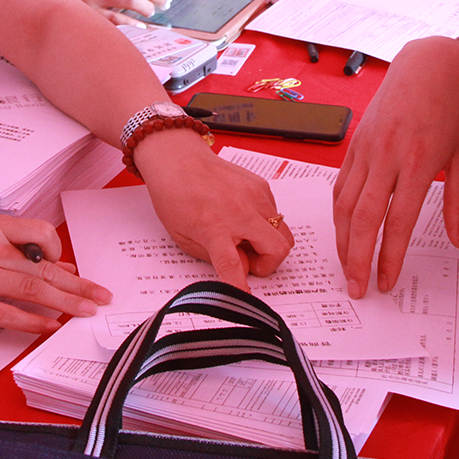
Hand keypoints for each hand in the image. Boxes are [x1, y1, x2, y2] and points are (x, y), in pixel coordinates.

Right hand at [0, 215, 111, 334]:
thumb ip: (20, 250)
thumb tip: (63, 266)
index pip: (39, 232)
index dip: (58, 249)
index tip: (66, 264)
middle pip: (43, 268)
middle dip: (78, 284)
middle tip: (103, 295)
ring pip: (32, 289)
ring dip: (65, 302)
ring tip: (88, 310)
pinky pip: (9, 314)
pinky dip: (34, 321)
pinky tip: (52, 326)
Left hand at [135, 131, 292, 288]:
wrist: (177, 158)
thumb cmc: (175, 196)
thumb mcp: (184, 236)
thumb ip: (213, 257)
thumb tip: (244, 266)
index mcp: (214, 227)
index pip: (234, 265)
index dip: (241, 288)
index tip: (245, 299)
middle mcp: (240, 210)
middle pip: (278, 249)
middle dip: (269, 264)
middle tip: (250, 262)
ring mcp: (254, 195)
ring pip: (283, 232)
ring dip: (268, 244)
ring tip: (245, 238)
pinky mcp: (261, 185)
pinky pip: (275, 213)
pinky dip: (264, 223)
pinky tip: (243, 217)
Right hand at [334, 38, 458, 298]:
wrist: (429, 65)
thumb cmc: (453, 109)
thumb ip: (458, 202)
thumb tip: (458, 243)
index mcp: (416, 161)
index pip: (397, 221)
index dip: (388, 256)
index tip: (385, 282)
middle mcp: (385, 156)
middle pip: (363, 218)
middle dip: (356, 257)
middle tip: (356, 288)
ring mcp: (365, 148)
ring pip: (344, 203)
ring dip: (342, 240)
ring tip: (346, 268)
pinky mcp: (355, 143)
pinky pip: (340, 184)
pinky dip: (338, 212)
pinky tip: (342, 231)